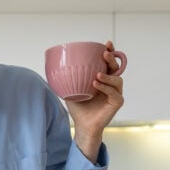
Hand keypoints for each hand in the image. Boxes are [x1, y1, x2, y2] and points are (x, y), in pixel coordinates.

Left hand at [66, 40, 125, 160]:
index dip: (110, 52)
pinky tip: (96, 85)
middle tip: (104, 54)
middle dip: (111, 59)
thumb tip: (53, 65)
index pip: (108, 63)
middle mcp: (111, 84)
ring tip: (96, 75)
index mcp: (103, 78)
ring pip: (117, 79)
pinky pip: (114, 93)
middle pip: (116, 68)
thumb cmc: (78, 107)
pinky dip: (105, 88)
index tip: (106, 43)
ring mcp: (115, 93)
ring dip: (108, 75)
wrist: (82, 125)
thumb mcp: (70, 89)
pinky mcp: (117, 102)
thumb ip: (67, 78)